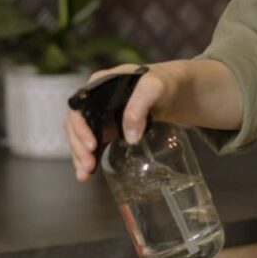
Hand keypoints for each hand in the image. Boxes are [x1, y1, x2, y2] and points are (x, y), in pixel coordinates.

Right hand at [64, 63, 170, 181]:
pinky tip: (87, 173)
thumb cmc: (165, 83)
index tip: (91, 144)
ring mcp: (102, 115)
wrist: (179, 91)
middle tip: (88, 165)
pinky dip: (90, 157)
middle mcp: (96, 99)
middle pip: (76, 124)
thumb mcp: (154, 88)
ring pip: (82, 136)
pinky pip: (95, 143)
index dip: (80, 127)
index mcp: (100, 84)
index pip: (79, 107)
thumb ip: (138, 107)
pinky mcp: (111, 128)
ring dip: (80, 155)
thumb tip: (129, 138)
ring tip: (84, 174)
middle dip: (78, 146)